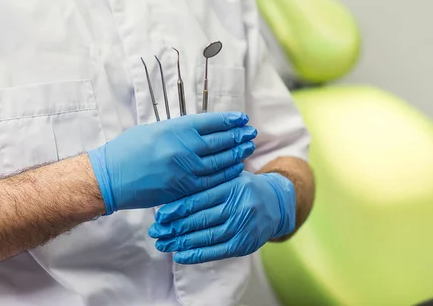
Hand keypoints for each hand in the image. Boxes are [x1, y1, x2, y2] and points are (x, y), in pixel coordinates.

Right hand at [88, 112, 256, 214]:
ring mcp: (185, 169)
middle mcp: (183, 147)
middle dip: (238, 136)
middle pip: (220, 141)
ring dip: (236, 154)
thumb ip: (178, 130)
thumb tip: (200, 129)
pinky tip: (235, 168)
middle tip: (250, 133)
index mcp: (175, 128)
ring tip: (247, 148)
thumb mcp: (154, 130)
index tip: (241, 118)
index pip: (211, 122)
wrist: (112, 176)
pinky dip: (225, 174)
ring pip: (219, 162)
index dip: (229, 120)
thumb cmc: (128, 150)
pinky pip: (211, 181)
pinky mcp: (183, 188)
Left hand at [148, 172, 295, 263]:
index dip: (178, 208)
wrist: (276, 204)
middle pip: (201, 219)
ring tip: (163, 243)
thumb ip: (206, 183)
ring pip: (206, 236)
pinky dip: (196, 255)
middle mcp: (239, 206)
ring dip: (181, 242)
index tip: (160, 215)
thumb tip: (171, 197)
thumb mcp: (228, 177)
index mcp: (232, 186)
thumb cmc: (244, 188)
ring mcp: (243, 226)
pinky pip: (216, 252)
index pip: (199, 199)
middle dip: (174, 227)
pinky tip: (180, 255)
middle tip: (155, 231)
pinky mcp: (245, 244)